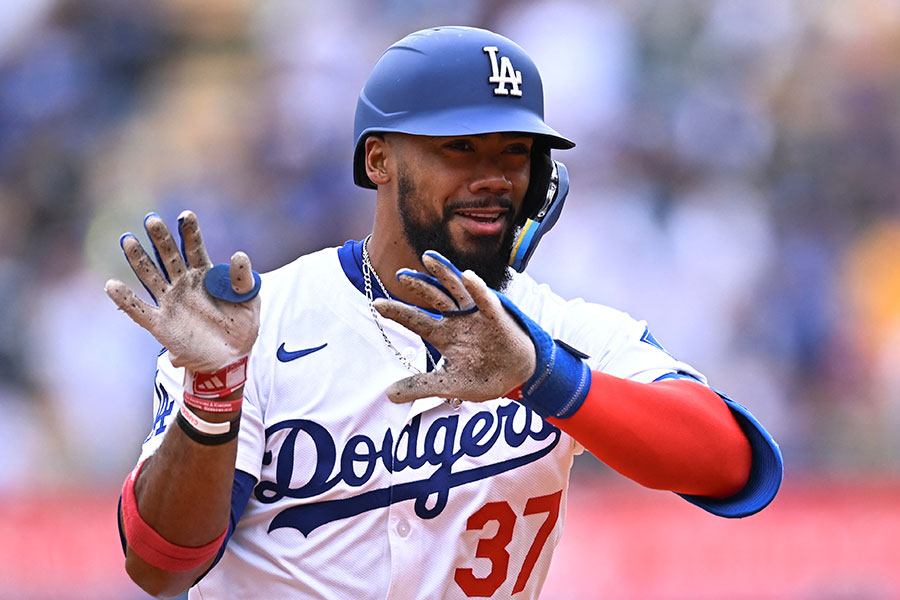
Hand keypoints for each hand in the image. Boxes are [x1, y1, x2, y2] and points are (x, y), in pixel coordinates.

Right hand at [105, 211, 259, 373]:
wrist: (231, 358)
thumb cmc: (241, 325)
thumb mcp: (249, 300)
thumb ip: (243, 279)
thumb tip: (239, 255)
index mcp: (205, 274)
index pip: (195, 248)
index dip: (190, 232)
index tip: (185, 215)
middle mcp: (183, 284)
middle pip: (169, 256)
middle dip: (160, 238)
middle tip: (152, 220)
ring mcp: (170, 302)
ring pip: (150, 276)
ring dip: (138, 259)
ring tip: (128, 240)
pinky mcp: (160, 324)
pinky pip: (139, 310)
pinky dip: (125, 299)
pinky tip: (112, 285)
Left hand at [373, 251, 535, 403]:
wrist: (517, 378)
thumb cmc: (483, 378)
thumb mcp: (448, 385)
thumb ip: (421, 387)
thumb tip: (389, 395)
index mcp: (443, 335)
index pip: (416, 319)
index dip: (398, 312)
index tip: (377, 304)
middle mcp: (457, 320)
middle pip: (433, 297)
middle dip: (418, 285)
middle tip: (400, 274)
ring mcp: (476, 315)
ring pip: (457, 289)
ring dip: (444, 273)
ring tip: (429, 258)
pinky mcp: (495, 317)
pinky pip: (485, 300)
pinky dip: (477, 288)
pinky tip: (468, 276)